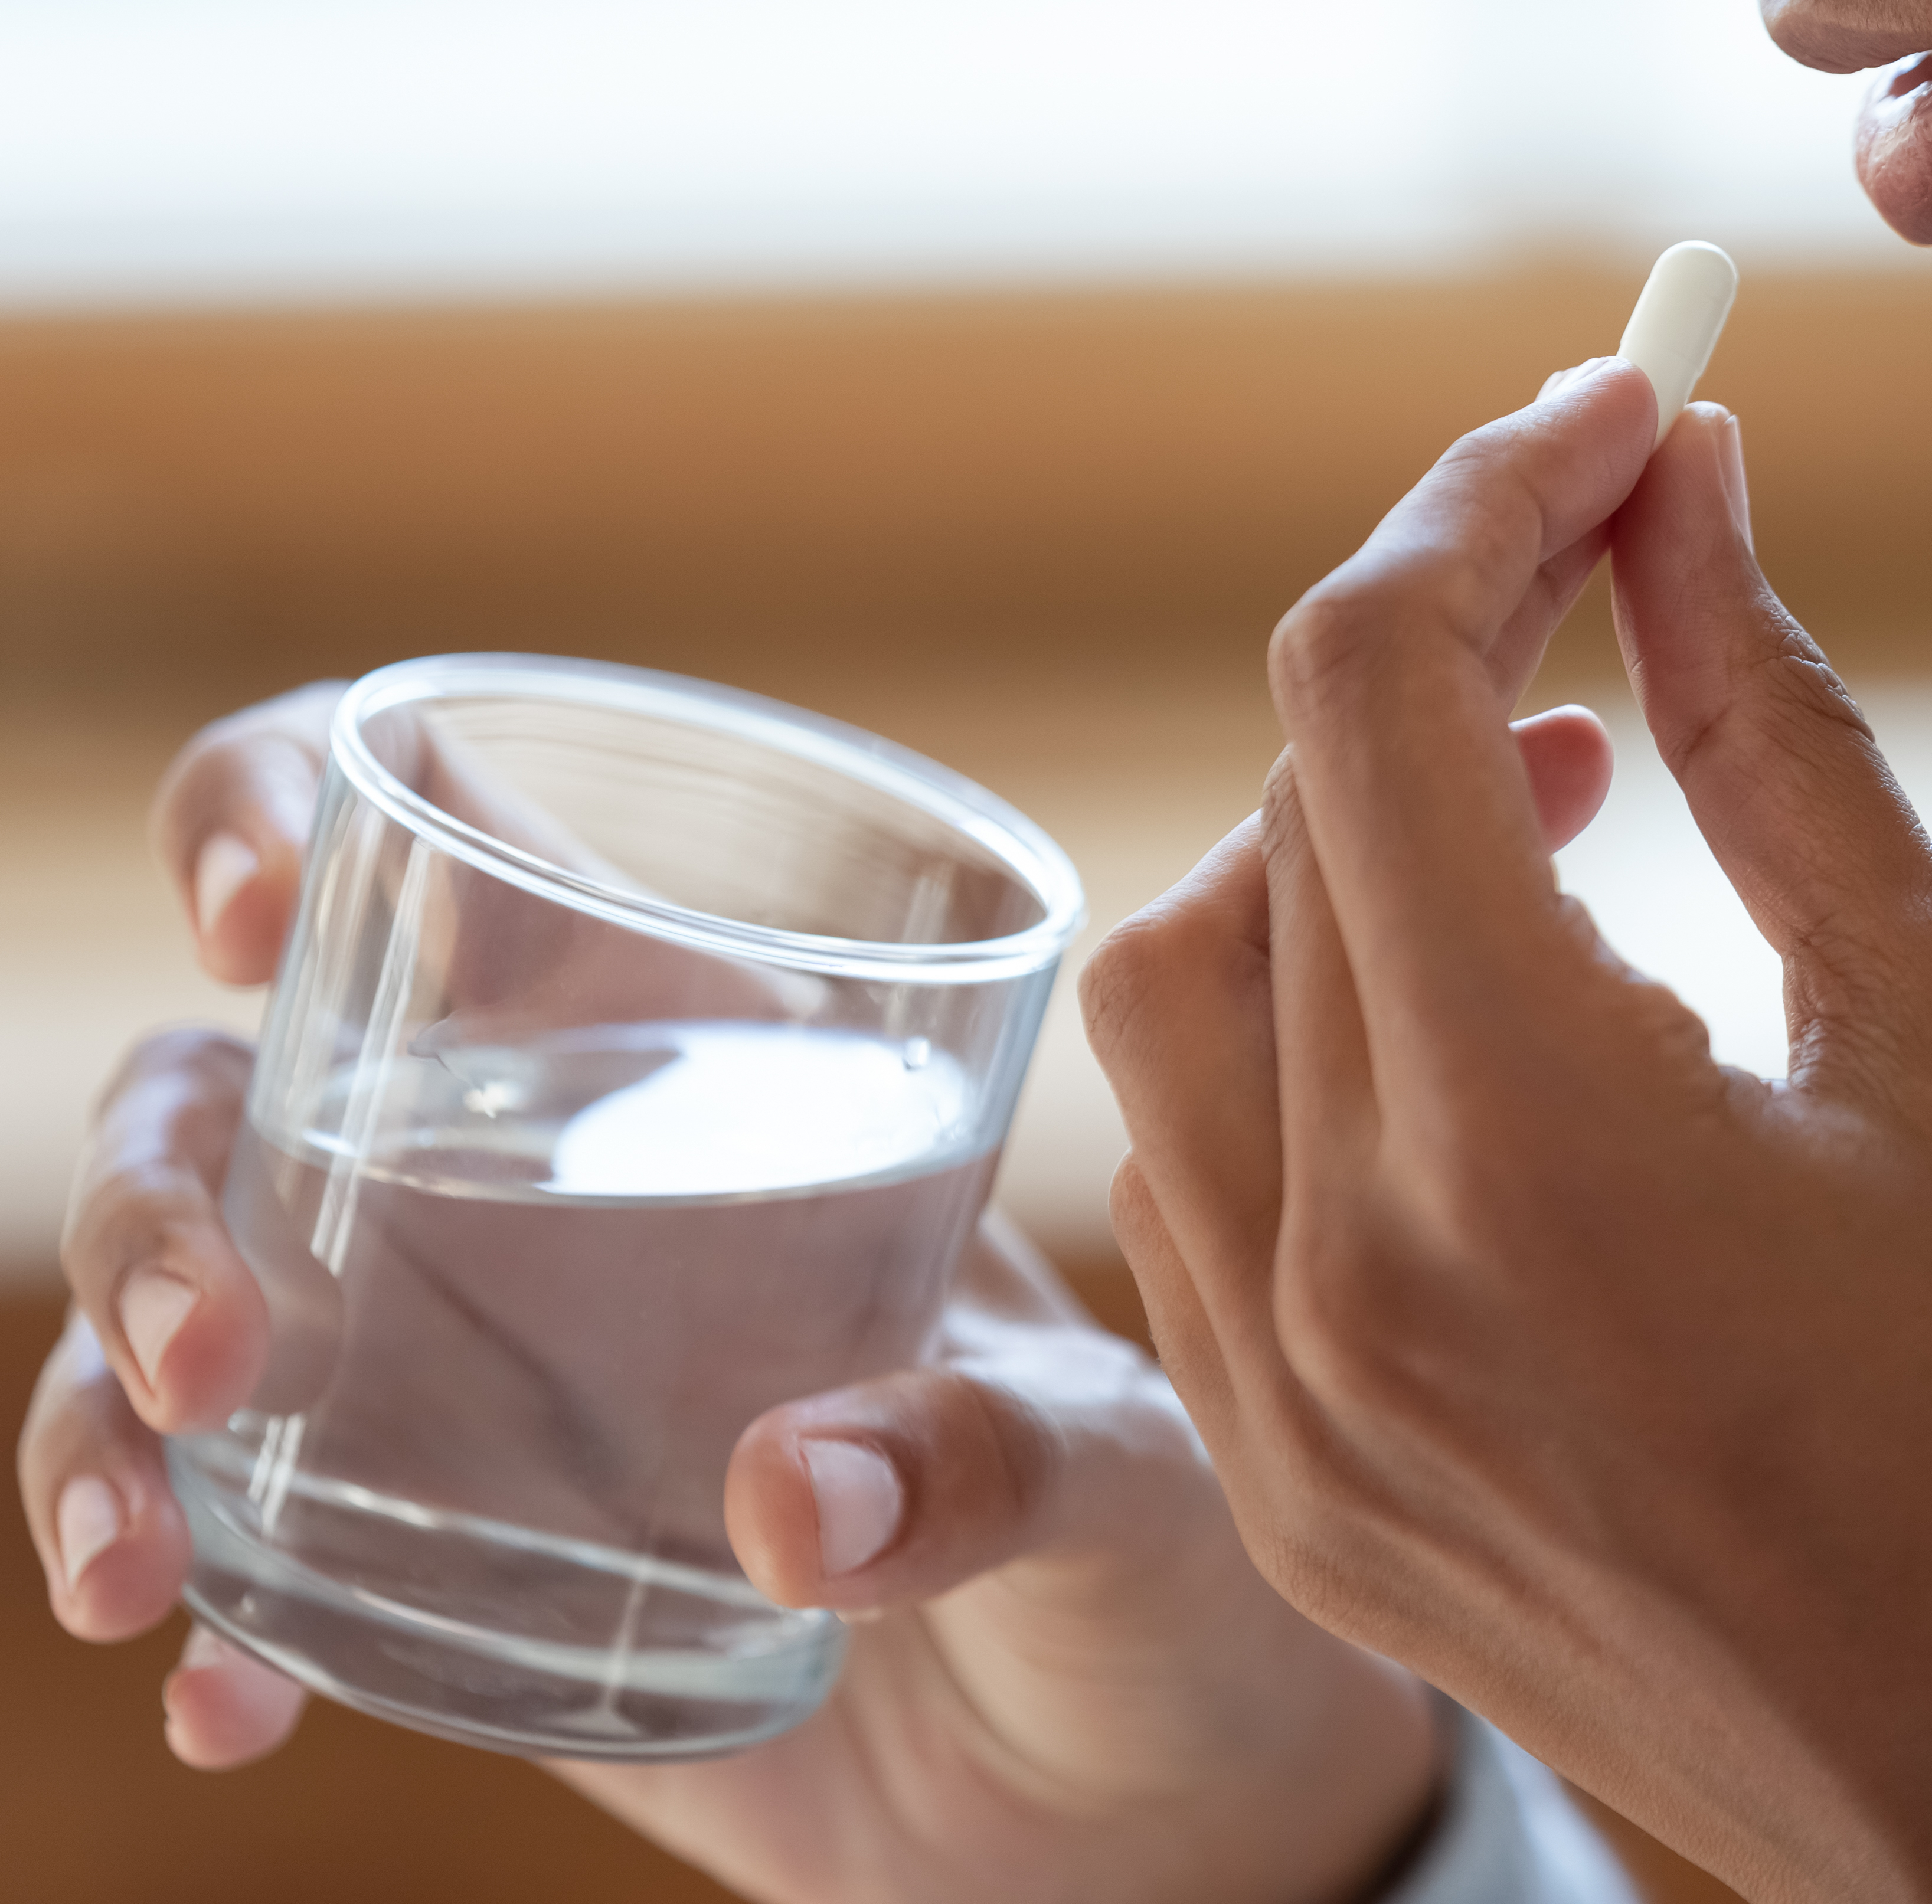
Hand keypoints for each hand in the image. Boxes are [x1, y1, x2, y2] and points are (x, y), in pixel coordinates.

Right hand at [20, 687, 1448, 1903]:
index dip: (289, 803)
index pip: (449, 844)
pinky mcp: (454, 1560)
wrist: (1136, 1786)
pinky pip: (251, 1553)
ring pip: (183, 1315)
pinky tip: (224, 1701)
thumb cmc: (1166, 1558)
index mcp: (707, 1059)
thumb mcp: (1127, 1479)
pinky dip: (207, 1617)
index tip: (251, 904)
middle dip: (157, 1188)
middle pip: (236, 1092)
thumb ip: (994, 1465)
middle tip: (213, 1345)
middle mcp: (549, 1186)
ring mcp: (473, 1373)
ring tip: (145, 1564)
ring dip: (106, 1413)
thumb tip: (792, 1504)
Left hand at [1090, 368, 1931, 1901]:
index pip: (1380, 690)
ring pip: (1187, 997)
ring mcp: (1289, 1415)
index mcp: (1523, 1143)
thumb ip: (1774, 731)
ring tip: (1553, 793)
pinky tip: (1492, 1018)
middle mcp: (1341, 1280)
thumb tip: (1688, 490)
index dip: (1491, 496)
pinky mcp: (1300, 1500)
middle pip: (1278, 814)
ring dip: (1343, 835)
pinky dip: (1313, 1034)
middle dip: (1438, 636)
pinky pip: (1206, 1180)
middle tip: (1612, 560)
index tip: (1622, 410)